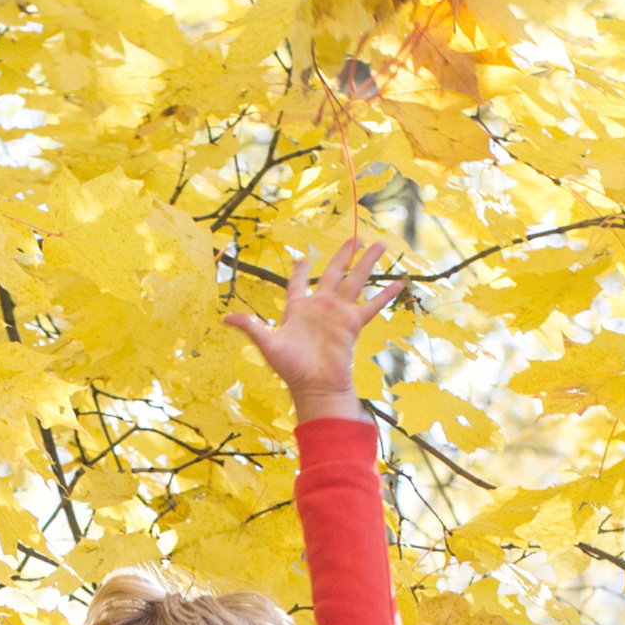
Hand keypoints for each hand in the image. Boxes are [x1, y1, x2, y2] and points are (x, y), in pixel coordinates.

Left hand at [222, 231, 410, 413]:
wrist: (314, 386)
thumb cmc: (290, 368)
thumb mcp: (267, 344)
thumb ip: (250, 327)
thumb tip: (225, 318)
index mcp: (298, 308)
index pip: (299, 283)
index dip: (301, 270)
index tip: (304, 257)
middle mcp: (320, 307)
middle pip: (334, 273)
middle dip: (343, 255)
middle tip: (354, 237)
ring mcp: (338, 314)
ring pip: (355, 281)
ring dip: (367, 263)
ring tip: (380, 245)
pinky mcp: (352, 324)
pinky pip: (371, 306)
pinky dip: (385, 295)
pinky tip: (399, 282)